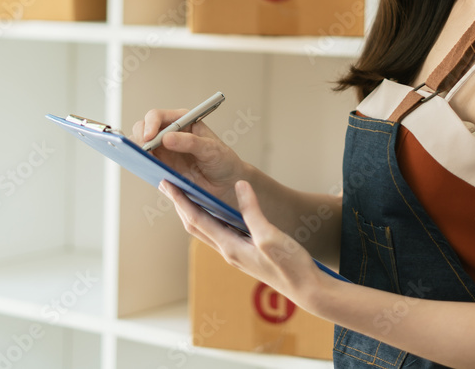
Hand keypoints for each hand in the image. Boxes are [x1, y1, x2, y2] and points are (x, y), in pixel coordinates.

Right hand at [133, 108, 245, 207]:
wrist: (227, 183)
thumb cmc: (223, 160)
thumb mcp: (211, 149)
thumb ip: (190, 142)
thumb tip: (166, 139)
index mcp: (182, 121)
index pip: (157, 116)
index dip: (150, 124)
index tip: (149, 137)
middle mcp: (169, 133)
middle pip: (143, 128)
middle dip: (139, 137)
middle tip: (143, 151)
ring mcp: (164, 150)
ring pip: (140, 146)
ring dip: (137, 151)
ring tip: (142, 160)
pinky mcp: (162, 166)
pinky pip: (146, 163)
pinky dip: (142, 165)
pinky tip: (145, 170)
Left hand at [159, 178, 326, 311]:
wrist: (308, 290)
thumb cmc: (291, 266)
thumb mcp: (271, 236)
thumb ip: (252, 212)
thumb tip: (240, 186)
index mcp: (230, 248)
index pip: (197, 220)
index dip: (181, 200)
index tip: (167, 184)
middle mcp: (229, 252)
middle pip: (196, 226)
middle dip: (180, 205)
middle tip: (168, 185)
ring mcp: (237, 254)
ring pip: (207, 230)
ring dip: (193, 211)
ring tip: (186, 194)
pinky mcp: (246, 253)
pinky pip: (221, 232)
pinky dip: (211, 217)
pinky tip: (216, 210)